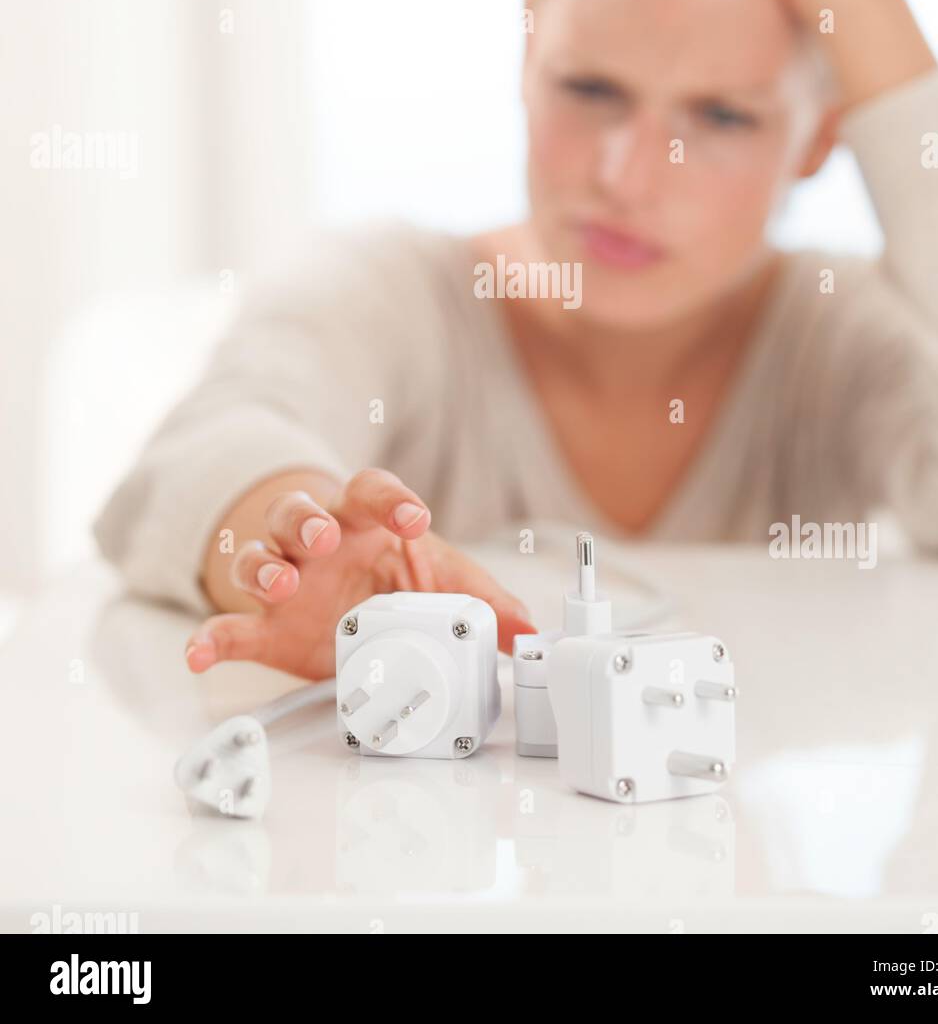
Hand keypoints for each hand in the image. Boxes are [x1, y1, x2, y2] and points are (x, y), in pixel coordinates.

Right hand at [185, 468, 534, 678]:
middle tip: (321, 536)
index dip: (391, 498)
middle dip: (306, 519)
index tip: (415, 517)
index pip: (371, 490)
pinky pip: (227, 626)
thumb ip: (486, 604)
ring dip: (265, 568)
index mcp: (366, 520)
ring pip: (259, 558)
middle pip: (298, 511)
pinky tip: (201, 653)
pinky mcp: (264, 628)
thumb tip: (530, 630)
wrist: (349, 600)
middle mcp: (318, 541)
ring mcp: (286, 581)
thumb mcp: (444, 584)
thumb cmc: (394, 579)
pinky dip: (210, 638)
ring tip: (281, 585)